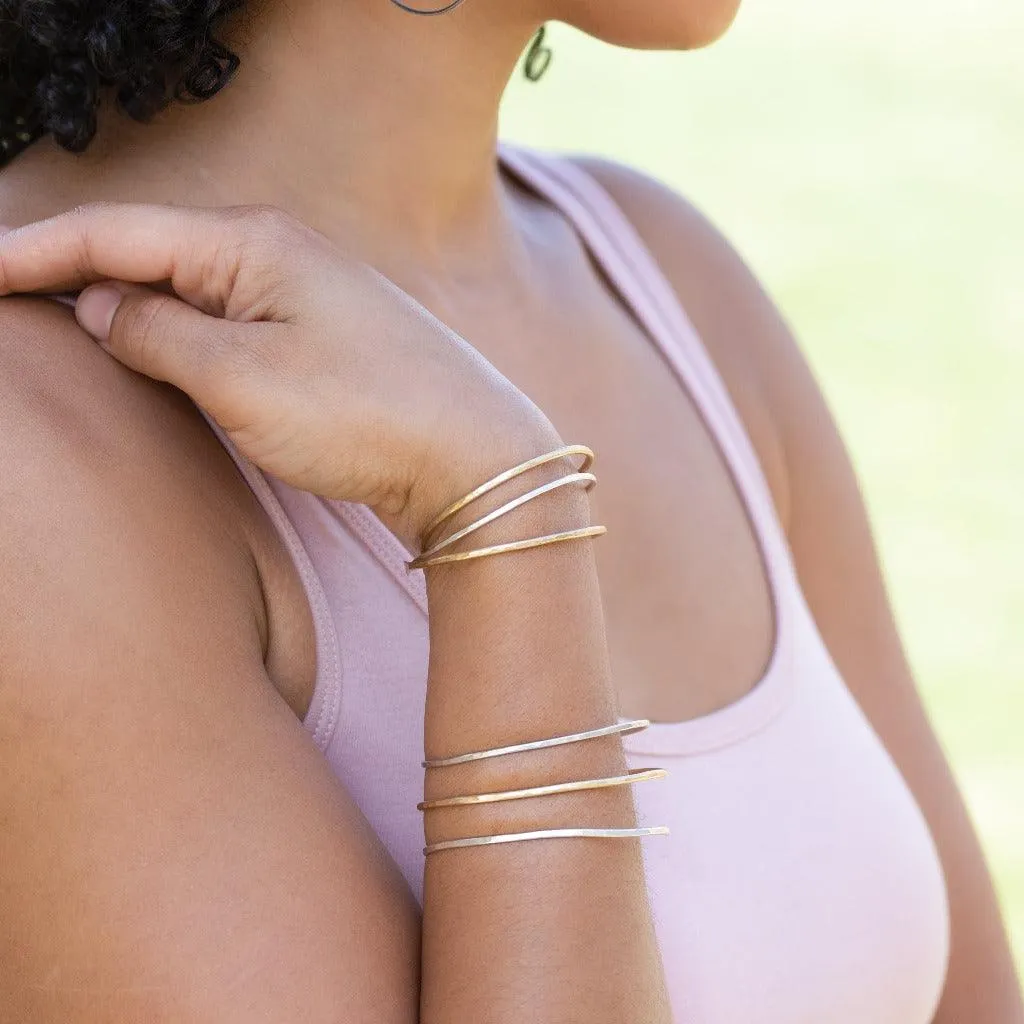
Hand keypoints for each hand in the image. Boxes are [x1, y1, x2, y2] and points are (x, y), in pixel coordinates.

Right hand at [0, 204, 560, 542]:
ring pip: (191, 291)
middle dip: (75, 271)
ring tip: (62, 319)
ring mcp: (306, 297)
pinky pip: (230, 324)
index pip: (118, 233)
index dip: (37, 250)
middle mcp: (280, 255)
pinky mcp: (323, 340)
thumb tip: (101, 305)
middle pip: (151, 252)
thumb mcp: (242, 378)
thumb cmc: (367, 414)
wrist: (475, 457)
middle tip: (11, 296)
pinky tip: (157, 349)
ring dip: (127, 304)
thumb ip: (158, 334)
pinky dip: (180, 334)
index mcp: (254, 244)